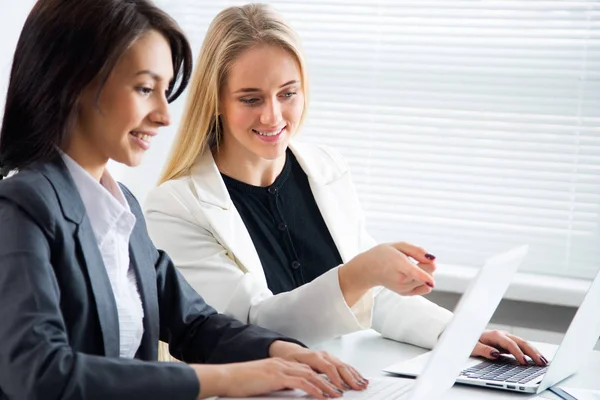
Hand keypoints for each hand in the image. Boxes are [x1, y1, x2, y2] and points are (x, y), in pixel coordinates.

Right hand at [198, 358, 347, 398]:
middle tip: (342, 387)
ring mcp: (280, 368)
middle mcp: (283, 364)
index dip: (322, 376)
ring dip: (326, 385)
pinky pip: (300, 382)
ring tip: (337, 394)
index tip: (334, 384)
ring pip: (310, 375)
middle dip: (329, 379)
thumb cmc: (242, 382)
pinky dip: (314, 389)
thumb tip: (291, 391)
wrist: (227, 377)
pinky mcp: (276, 376)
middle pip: (313, 370)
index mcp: (281, 364)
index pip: (307, 369)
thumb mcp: (265, 383)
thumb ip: (279, 384)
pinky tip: (322, 396)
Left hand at [269, 341, 367, 391]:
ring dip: (354, 376)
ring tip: (362, 384)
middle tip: (357, 388)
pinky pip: (345, 366)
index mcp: (313, 356)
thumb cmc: (290, 359)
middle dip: (350, 378)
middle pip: (340, 366)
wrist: (289, 351)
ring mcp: (329, 356)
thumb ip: (302, 374)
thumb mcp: (291, 367)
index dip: (335, 378)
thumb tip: (310, 383)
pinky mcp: (332, 360)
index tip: (341, 388)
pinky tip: (359, 378)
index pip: (327, 367)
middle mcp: (323, 355)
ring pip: (344, 366)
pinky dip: (353, 372)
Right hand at [340, 242, 435, 303]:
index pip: (413, 272)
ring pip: (426, 281)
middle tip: (417, 258)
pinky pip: (423, 289)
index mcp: (398, 264)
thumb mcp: (398, 245)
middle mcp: (401, 279)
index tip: (432, 282)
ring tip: (409, 266)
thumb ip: (417, 250)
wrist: (368, 269)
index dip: (424, 276)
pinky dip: (423, 281)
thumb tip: (433, 260)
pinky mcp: (405, 293)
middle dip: (428, 265)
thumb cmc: (383, 255)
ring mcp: (403, 288)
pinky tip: (414, 275)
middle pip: (427, 274)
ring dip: (424, 273)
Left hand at [471, 330, 548, 366]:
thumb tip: (495, 353)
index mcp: (495, 335)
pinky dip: (530, 352)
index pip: (509, 343)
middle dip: (532, 352)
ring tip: (544, 362)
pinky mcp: (508, 343)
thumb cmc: (470, 341)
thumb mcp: (473, 347)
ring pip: (524, 343)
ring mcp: (507, 338)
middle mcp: (503, 335)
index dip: (517, 353)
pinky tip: (537, 359)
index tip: (524, 362)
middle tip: (541, 362)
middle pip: (521, 342)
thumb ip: (484, 350)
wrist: (467, 334)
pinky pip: (521, 347)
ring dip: (534, 352)